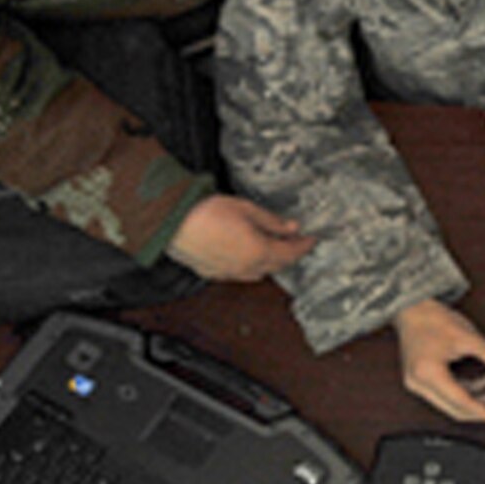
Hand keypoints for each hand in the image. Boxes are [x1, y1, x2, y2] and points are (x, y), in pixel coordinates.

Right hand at [166, 195, 314, 279]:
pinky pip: (239, 274)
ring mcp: (228, 274)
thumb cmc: (208, 212)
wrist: (173, 223)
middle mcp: (245, 268)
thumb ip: (271, 221)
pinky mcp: (212, 274)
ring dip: (270, 263)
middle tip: (296, 243)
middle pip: (276, 266)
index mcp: (258, 252)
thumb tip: (291, 227)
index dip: (303, 246)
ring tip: (274, 248)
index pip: (289, 253)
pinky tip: (247, 255)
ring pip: (258, 273)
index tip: (311, 240)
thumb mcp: (246, 209)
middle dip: (288, 255)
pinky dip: (250, 266)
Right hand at [393, 300, 484, 424]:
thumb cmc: (431, 318)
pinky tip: (477, 383)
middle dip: (479, 410)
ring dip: (472, 400)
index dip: (484, 412)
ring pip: (450, 405)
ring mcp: (417, 384)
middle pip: (454, 410)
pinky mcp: (419, 381)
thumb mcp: (466, 336)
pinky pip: (444, 396)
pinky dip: (462, 392)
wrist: (411, 309)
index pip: (462, 403)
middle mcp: (419, 384)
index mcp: (429, 374)